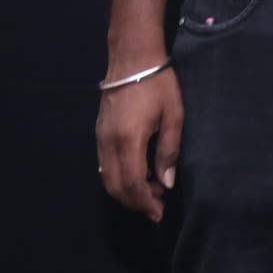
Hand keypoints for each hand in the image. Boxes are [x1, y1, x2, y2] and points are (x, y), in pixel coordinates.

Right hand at [96, 65, 182, 222]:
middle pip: (115, 186)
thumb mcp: (174, 115)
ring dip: (127, 191)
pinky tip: (139, 174)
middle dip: (135, 201)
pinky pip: (105, 165)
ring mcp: (100, 138)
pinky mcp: (99, 133)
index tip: (158, 213)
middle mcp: (108, 143)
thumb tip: (166, 182)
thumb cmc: (158, 84)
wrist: (132, 59)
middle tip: (157, 206)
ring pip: (107, 178)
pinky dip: (119, 177)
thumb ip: (169, 151)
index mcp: (128, 140)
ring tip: (152, 191)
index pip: (132, 183)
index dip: (144, 202)